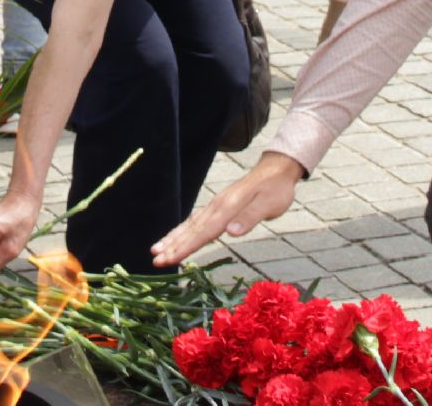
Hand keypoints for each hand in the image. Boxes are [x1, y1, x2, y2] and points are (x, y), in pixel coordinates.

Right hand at [151, 151, 302, 265]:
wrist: (276, 170)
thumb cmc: (276, 189)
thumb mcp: (270, 204)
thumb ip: (250, 217)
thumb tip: (231, 232)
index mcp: (228, 207)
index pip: (204, 232)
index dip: (186, 247)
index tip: (170, 259)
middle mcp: (217, 206)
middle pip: (192, 229)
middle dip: (172, 246)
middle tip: (155, 261)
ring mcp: (215, 206)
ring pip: (190, 225)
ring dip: (172, 239)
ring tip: (155, 251)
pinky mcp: (217, 207)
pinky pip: (195, 221)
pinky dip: (182, 230)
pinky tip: (173, 238)